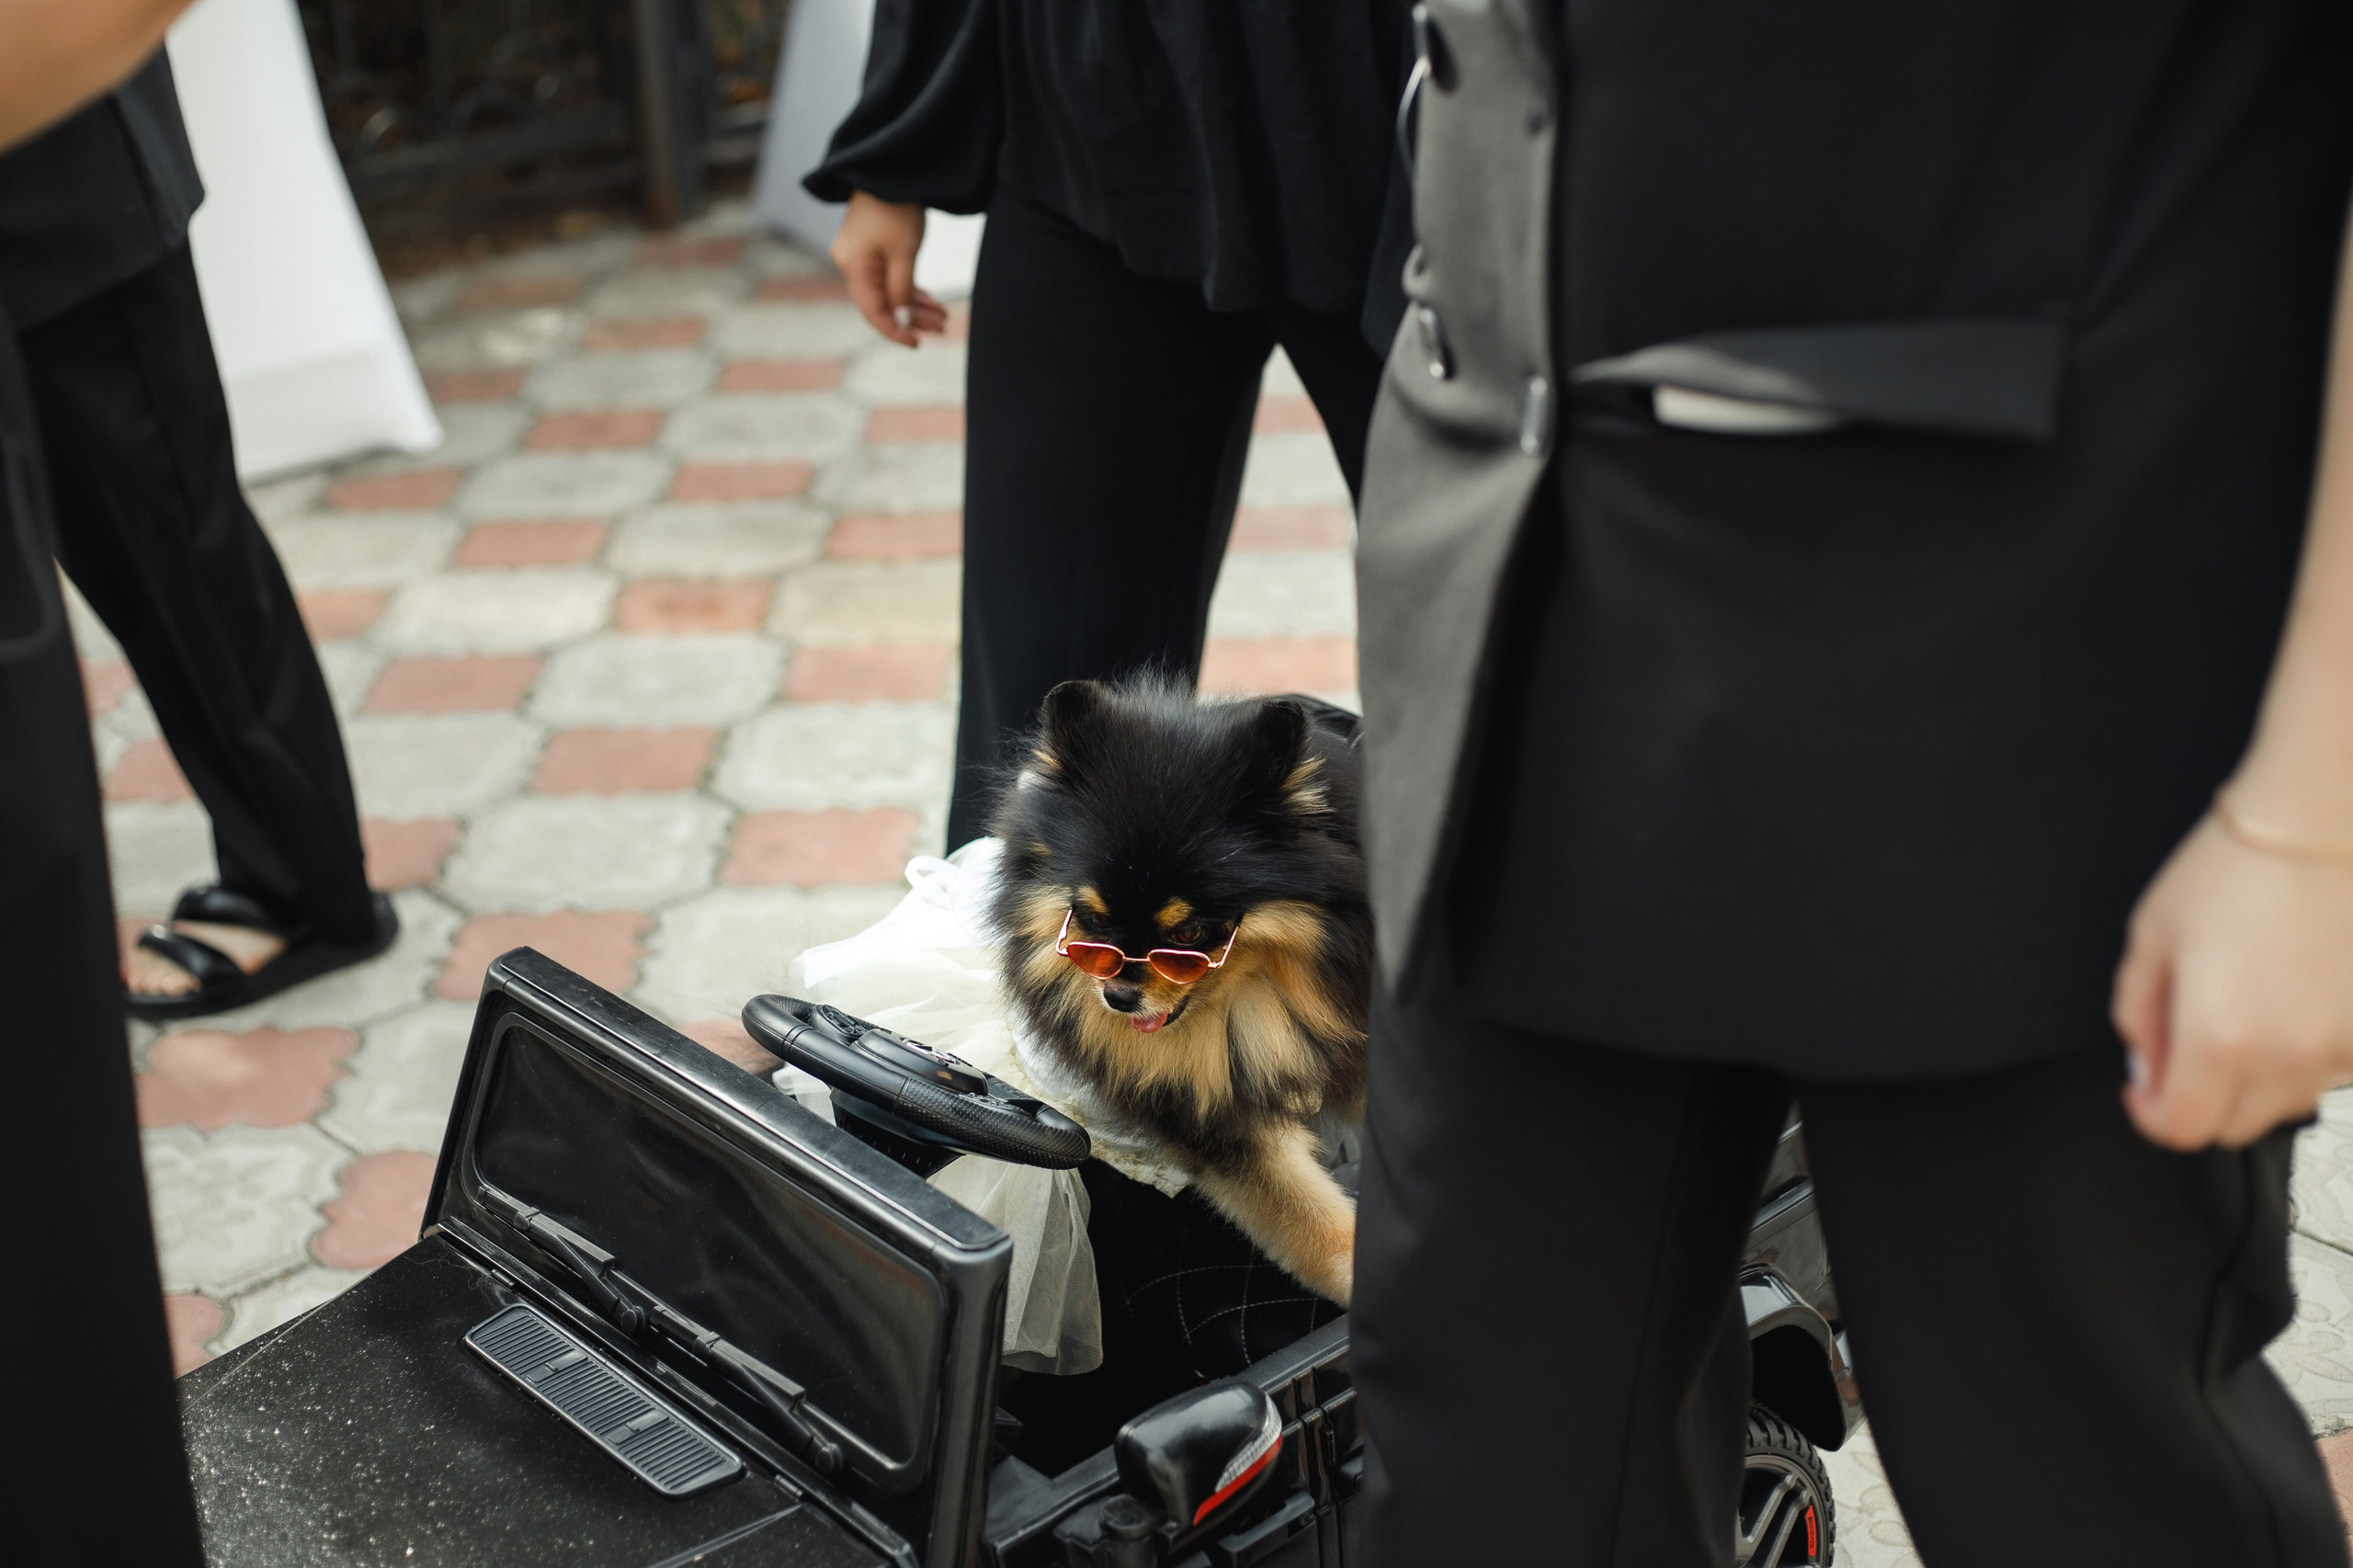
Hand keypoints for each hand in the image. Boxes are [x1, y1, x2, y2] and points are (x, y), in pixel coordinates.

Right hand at [830, 190, 948, 347]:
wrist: (890, 170)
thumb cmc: (896, 209)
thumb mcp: (903, 254)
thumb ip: (902, 291)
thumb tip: (902, 322)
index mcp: (853, 267)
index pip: (874, 311)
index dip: (895, 331)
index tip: (917, 344)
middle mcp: (850, 264)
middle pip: (882, 304)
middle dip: (912, 318)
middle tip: (942, 327)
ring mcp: (859, 256)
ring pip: (887, 291)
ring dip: (915, 305)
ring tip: (943, 316)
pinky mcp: (870, 248)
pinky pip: (888, 277)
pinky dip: (909, 289)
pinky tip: (929, 300)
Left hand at [2113, 813, 2352, 1149]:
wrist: (2319, 825)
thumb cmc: (2237, 867)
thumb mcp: (2152, 938)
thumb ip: (2138, 1013)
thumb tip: (2145, 1060)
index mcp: (2220, 1038)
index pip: (2180, 1127)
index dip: (2150, 1112)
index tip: (2143, 1089)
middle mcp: (2287, 1055)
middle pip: (2232, 1125)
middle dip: (2197, 1097)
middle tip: (2182, 1045)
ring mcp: (2339, 1048)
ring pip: (2284, 1104)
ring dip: (2252, 1081)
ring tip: (2239, 1012)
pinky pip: (2327, 1072)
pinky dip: (2299, 1057)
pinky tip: (2285, 1005)